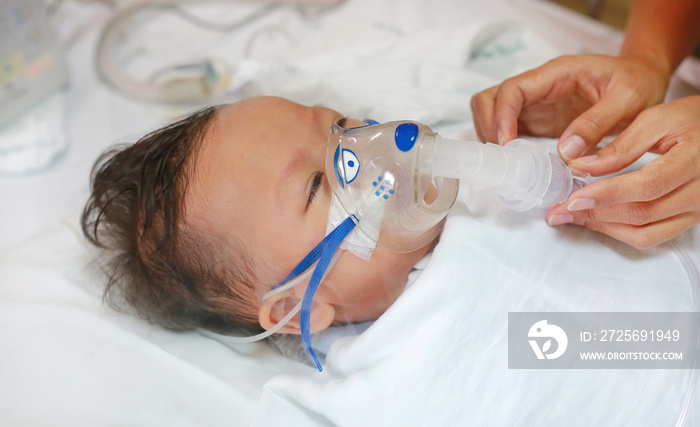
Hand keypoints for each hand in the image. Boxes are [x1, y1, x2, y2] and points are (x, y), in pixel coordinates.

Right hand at [470, 54, 668, 160]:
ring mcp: (536, 104)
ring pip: (493, 113)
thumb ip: (597, 123)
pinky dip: (504, 146)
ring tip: (508, 163)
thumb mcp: (628, 100)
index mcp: (556, 74)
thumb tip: (564, 152)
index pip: (513, 89)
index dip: (503, 116)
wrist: (644, 80)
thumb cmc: (638, 83)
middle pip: (490, 99)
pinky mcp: (538, 120)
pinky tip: (518, 164)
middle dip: (488, 127)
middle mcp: (539, 87)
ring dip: (492, 136)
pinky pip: (508, 130)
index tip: (507, 144)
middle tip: (503, 157)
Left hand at [546, 96, 699, 248]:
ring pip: (645, 232)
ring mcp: (697, 210)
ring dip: (603, 228)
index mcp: (695, 160)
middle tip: (558, 211)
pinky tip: (595, 219)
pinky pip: (652, 237)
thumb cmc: (691, 120)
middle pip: (642, 214)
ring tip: (570, 217)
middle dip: (594, 215)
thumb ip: (620, 146)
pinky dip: (619, 232)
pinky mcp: (688, 220)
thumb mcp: (656, 120)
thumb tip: (581, 167)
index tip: (573, 198)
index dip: (608, 195)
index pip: (648, 186)